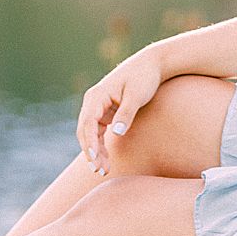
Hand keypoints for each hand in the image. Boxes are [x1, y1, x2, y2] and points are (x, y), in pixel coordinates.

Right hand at [77, 46, 164, 175]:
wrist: (151, 65)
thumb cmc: (144, 77)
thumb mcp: (137, 95)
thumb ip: (126, 114)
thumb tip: (116, 133)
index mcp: (96, 96)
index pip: (88, 123)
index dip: (89, 142)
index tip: (94, 158)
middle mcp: (93, 102)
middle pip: (85, 131)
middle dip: (91, 152)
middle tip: (100, 170)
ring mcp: (98, 108)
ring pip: (90, 134)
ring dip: (95, 152)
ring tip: (104, 171)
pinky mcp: (105, 113)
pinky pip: (98, 133)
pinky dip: (101, 146)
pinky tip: (106, 160)